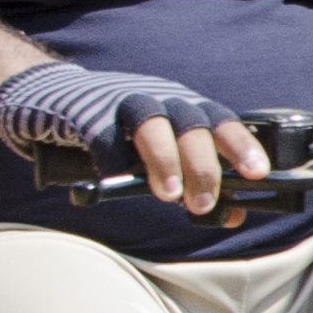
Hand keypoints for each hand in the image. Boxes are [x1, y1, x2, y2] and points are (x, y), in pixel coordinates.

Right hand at [0, 61, 268, 214]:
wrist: (55, 99)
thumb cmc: (119, 133)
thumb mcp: (162, 152)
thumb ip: (192, 177)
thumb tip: (233, 214)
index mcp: (183, 108)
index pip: (221, 121)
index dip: (241, 146)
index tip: (258, 173)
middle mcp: (160, 100)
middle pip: (192, 125)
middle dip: (202, 165)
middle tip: (203, 203)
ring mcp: (123, 102)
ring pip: (154, 125)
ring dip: (164, 161)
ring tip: (169, 195)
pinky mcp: (87, 113)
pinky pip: (104, 135)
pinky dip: (111, 159)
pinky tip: (115, 180)